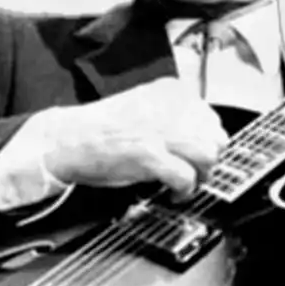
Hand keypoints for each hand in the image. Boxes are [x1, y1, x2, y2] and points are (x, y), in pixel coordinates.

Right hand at [0, 78, 227, 207]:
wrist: (69, 138)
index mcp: (170, 91)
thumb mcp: (145, 105)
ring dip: (202, 177)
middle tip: (196, 172)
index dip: (208, 140)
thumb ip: (174, 114)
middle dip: (209, 159)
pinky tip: (175, 194)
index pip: (211, 116)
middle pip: (215, 137)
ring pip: (208, 156)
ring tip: (188, 184)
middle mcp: (170, 107)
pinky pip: (187, 178)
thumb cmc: (102, 127)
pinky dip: (185, 191)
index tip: (200, 153)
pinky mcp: (151, 155)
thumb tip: (201, 135)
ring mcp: (161, 130)